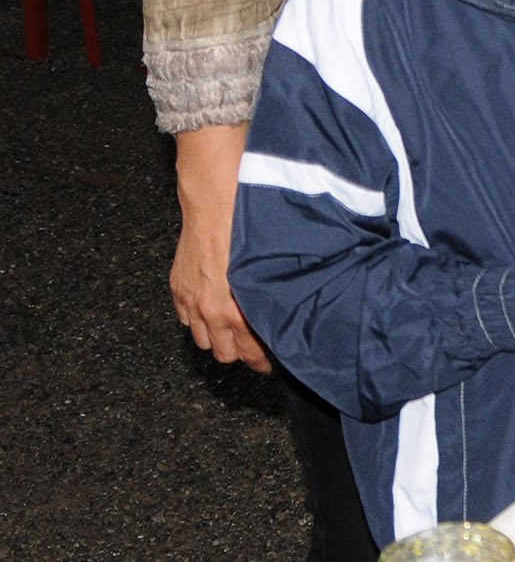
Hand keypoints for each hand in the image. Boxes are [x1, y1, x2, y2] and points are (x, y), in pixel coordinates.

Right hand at [172, 125, 271, 371]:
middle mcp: (209, 312)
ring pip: (204, 341)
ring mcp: (190, 301)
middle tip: (260, 343)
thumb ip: (274, 296)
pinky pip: (186, 320)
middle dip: (243, 351)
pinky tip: (215, 309)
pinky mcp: (178, 288)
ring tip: (238, 328)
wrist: (215, 200)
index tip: (276, 361)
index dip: (264, 361)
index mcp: (236, 310)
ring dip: (220, 337)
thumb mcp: (271, 267)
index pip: (249, 354)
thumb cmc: (249, 229)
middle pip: (225, 355)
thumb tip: (289, 314)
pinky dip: (200, 319)